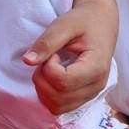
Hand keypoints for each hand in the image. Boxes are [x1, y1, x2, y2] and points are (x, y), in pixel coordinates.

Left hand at [24, 0, 114, 114]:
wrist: (101, 24)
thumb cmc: (84, 22)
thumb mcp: (65, 25)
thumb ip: (47, 43)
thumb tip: (27, 61)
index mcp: (96, 68)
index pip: (63, 82)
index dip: (49, 68)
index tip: (53, 53)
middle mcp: (96, 86)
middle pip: (58, 97)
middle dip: (43, 78)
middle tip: (48, 58)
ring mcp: (90, 95)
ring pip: (57, 107)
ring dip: (43, 88)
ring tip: (50, 67)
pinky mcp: (83, 98)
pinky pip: (59, 107)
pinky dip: (48, 95)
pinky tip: (51, 76)